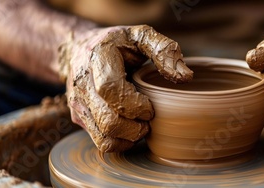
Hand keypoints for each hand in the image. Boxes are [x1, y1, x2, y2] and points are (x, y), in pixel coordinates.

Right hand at [59, 25, 192, 151]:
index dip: (135, 104)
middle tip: (150, 117)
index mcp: (98, 58)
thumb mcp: (140, 36)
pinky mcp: (79, 118)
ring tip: (142, 124)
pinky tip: (131, 128)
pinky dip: (121, 142)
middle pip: (108, 120)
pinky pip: (101, 142)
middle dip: (137, 127)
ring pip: (104, 137)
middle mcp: (82, 83)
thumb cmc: (117, 44)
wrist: (79, 48)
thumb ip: (164, 51)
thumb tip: (186, 77)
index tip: (151, 106)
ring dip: (130, 137)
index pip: (109, 90)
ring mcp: (78, 103)